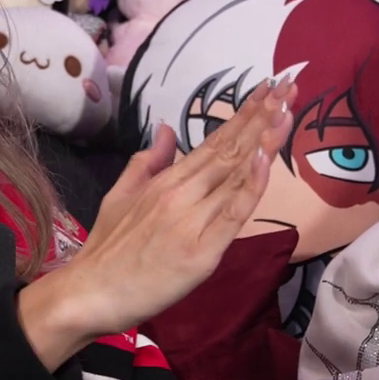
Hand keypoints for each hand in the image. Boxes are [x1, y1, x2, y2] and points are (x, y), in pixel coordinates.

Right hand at [18, 77, 295, 364]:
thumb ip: (146, 163)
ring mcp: (192, 220)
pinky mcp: (202, 252)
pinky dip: (250, 185)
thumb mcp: (120, 196)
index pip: (214, 141)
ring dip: (264, 141)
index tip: (269, 89)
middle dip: (263, 116)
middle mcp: (181, 193)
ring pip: (235, 175)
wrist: (89, 294)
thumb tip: (165, 130)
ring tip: (287, 109)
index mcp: (165, 181)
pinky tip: (265, 159)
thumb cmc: (107, 251)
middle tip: (290, 85)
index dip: (245, 114)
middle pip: (230, 150)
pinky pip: (232, 214)